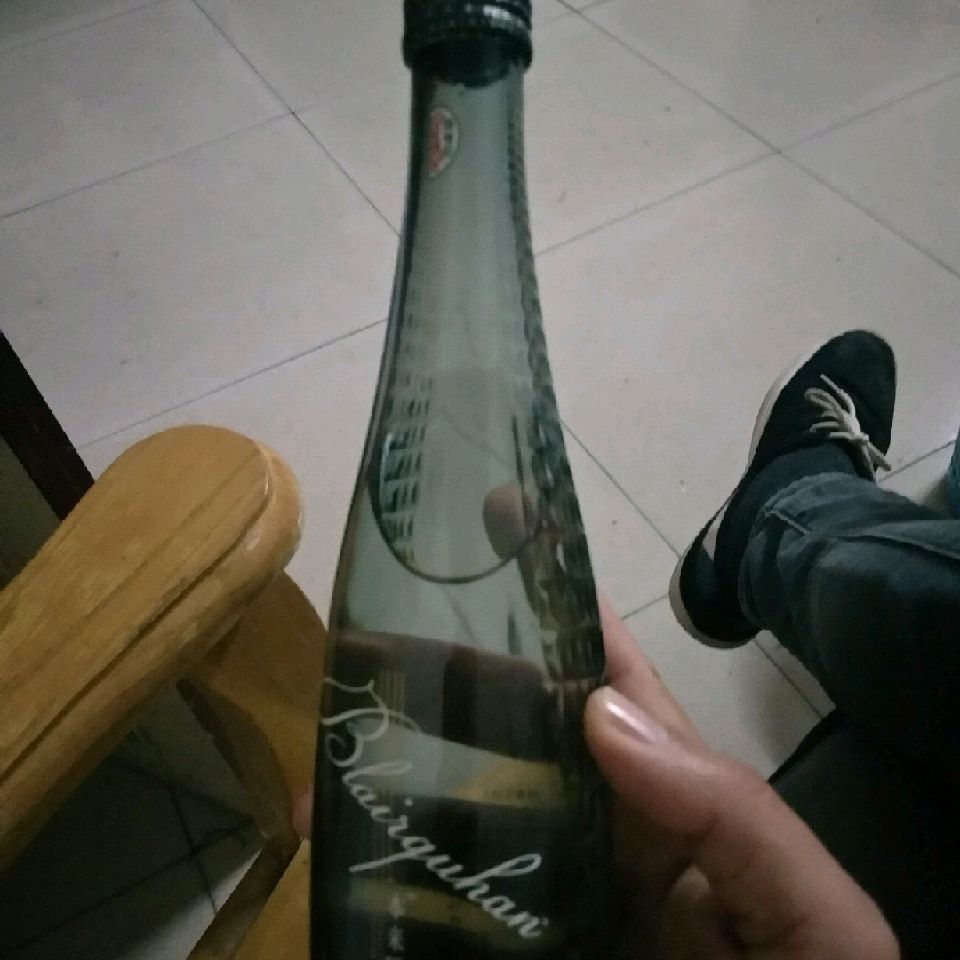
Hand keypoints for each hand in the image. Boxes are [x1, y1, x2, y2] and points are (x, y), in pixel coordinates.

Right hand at [295, 600, 897, 958]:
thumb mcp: (808, 913)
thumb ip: (730, 812)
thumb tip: (602, 712)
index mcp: (672, 801)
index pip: (606, 686)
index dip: (557, 606)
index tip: (498, 526)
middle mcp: (600, 835)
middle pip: (512, 738)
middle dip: (443, 684)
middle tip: (362, 647)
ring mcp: (549, 897)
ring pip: (461, 816)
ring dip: (392, 782)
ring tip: (327, 756)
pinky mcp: (500, 943)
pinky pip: (436, 909)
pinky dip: (381, 883)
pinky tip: (332, 856)